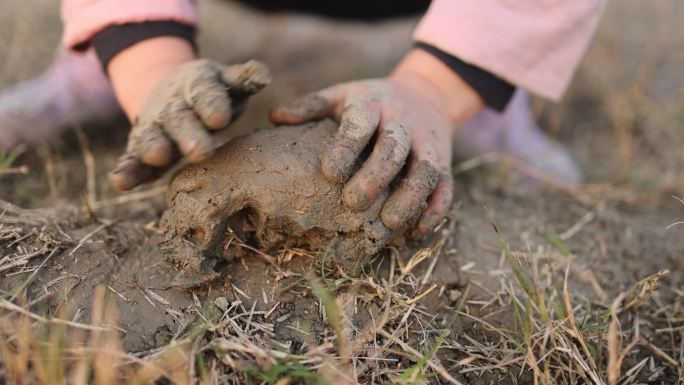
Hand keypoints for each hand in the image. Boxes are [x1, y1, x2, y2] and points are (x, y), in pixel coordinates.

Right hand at [108, 59, 270, 190]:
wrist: (170, 93)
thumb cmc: (213, 92)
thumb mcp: (227, 81)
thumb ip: (243, 79)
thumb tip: (263, 74)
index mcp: (196, 84)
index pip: (205, 91)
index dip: (211, 104)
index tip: (220, 119)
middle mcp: (172, 105)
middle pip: (179, 119)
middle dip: (188, 134)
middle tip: (200, 151)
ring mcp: (153, 126)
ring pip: (151, 137)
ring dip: (153, 148)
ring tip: (159, 158)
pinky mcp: (139, 148)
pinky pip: (131, 159)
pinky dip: (126, 170)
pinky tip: (121, 182)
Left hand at [271, 49, 481, 234]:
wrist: (427, 94)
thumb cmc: (372, 102)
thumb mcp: (342, 95)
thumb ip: (311, 106)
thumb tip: (275, 117)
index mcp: (373, 105)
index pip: (360, 124)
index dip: (346, 147)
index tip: (330, 173)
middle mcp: (403, 123)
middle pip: (394, 148)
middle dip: (376, 176)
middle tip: (353, 203)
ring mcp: (428, 144)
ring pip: (425, 170)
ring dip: (410, 198)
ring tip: (389, 224)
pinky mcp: (445, 163)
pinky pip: (446, 187)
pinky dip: (435, 210)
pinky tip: (417, 233)